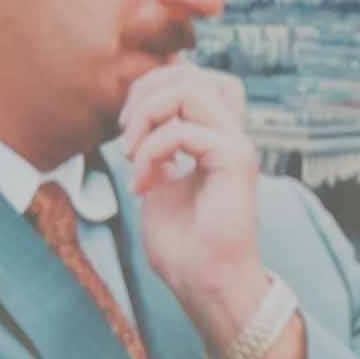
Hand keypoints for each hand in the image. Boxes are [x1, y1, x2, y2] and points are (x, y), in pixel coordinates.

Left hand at [115, 61, 297, 358]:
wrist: (205, 284)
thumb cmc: (183, 246)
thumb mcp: (156, 182)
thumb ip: (152, 146)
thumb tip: (136, 116)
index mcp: (213, 138)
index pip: (190, 79)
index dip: (152, 87)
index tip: (126, 130)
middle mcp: (229, 136)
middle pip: (190, 74)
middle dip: (144, 93)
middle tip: (124, 134)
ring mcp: (235, 145)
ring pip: (190, 88)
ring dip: (147, 114)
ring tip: (131, 153)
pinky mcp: (235, 161)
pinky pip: (183, 131)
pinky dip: (151, 152)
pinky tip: (143, 184)